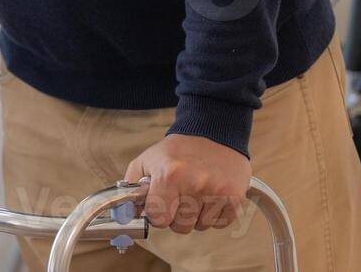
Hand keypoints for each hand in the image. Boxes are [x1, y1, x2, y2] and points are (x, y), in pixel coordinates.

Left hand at [124, 134, 249, 233]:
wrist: (212, 133)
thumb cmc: (177, 150)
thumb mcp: (147, 160)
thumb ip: (131, 187)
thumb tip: (126, 213)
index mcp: (169, 175)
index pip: (158, 218)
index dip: (157, 213)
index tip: (160, 203)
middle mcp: (194, 184)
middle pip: (180, 227)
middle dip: (177, 216)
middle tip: (180, 196)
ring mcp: (217, 192)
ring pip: (200, 227)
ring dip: (197, 216)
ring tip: (196, 193)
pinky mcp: (235, 197)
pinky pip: (220, 224)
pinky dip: (214, 215)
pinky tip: (211, 196)